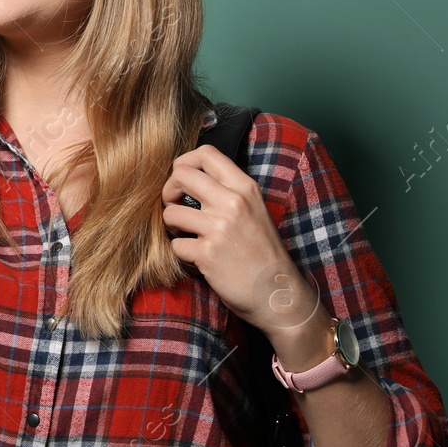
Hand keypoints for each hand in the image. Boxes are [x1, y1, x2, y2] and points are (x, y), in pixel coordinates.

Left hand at [159, 144, 319, 333]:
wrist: (278, 293)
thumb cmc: (262, 252)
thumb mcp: (254, 210)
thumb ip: (227, 191)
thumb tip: (190, 176)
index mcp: (245, 188)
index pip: (206, 153)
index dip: (184, 163)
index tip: (182, 181)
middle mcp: (233, 202)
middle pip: (180, 174)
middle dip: (169, 190)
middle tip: (176, 207)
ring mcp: (219, 228)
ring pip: (169, 212)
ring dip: (173, 226)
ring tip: (188, 235)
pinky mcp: (207, 253)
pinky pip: (175, 244)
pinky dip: (181, 252)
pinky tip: (197, 257)